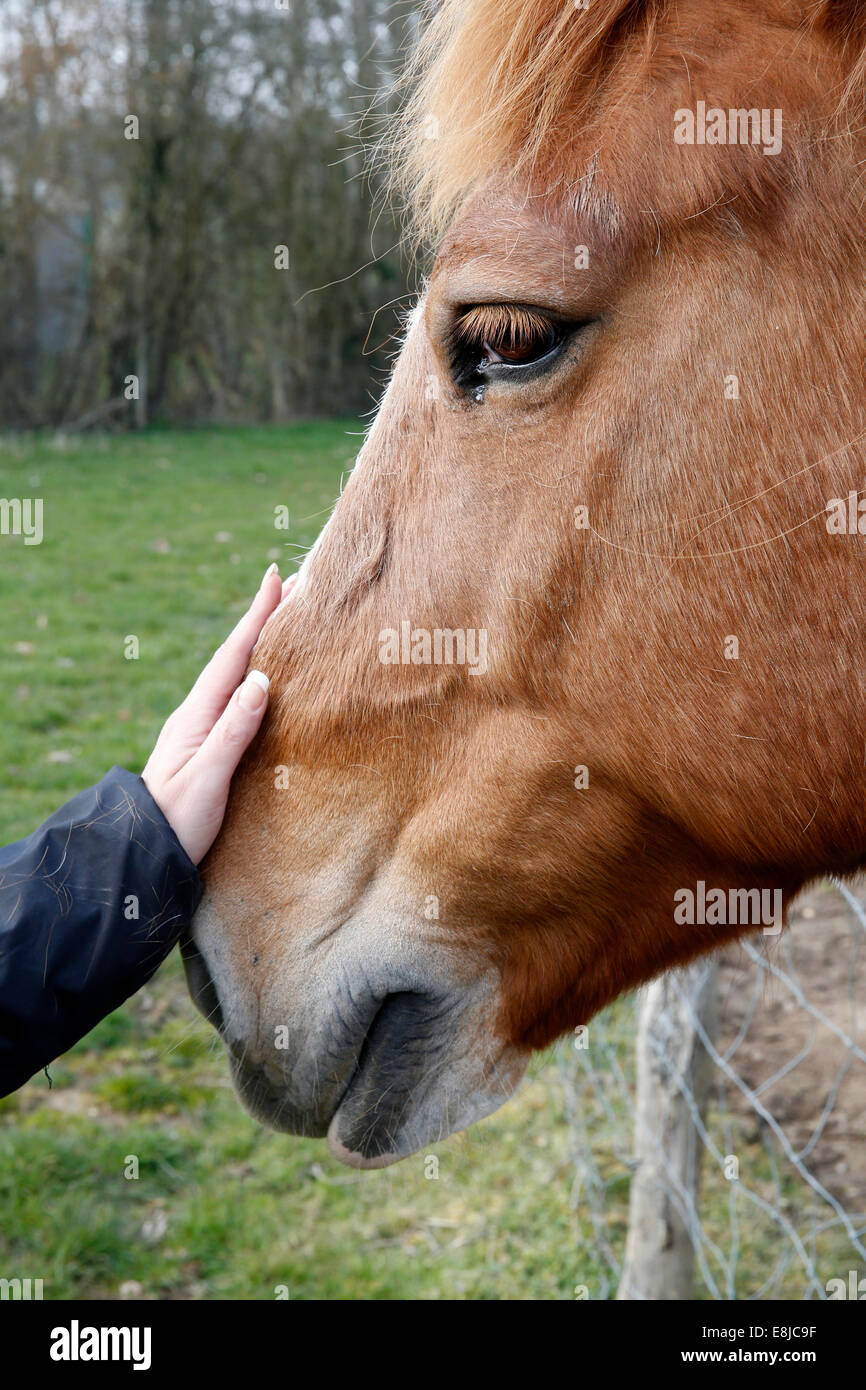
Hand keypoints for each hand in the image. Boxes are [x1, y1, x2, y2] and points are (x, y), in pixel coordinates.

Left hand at [142, 564, 292, 864]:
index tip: (278, 577)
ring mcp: (201, 729)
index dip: (257, 615)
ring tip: (287, 621)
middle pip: (236, 656)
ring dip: (260, 645)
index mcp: (197, 715)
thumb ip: (233, 730)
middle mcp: (198, 714)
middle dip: (264, 619)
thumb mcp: (207, 778)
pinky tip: (267, 678)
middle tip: (295, 585)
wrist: (143, 855)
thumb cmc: (177, 821)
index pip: (233, 655)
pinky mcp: (207, 746)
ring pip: (236, 675)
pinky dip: (256, 677)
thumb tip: (260, 678)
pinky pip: (237, 698)